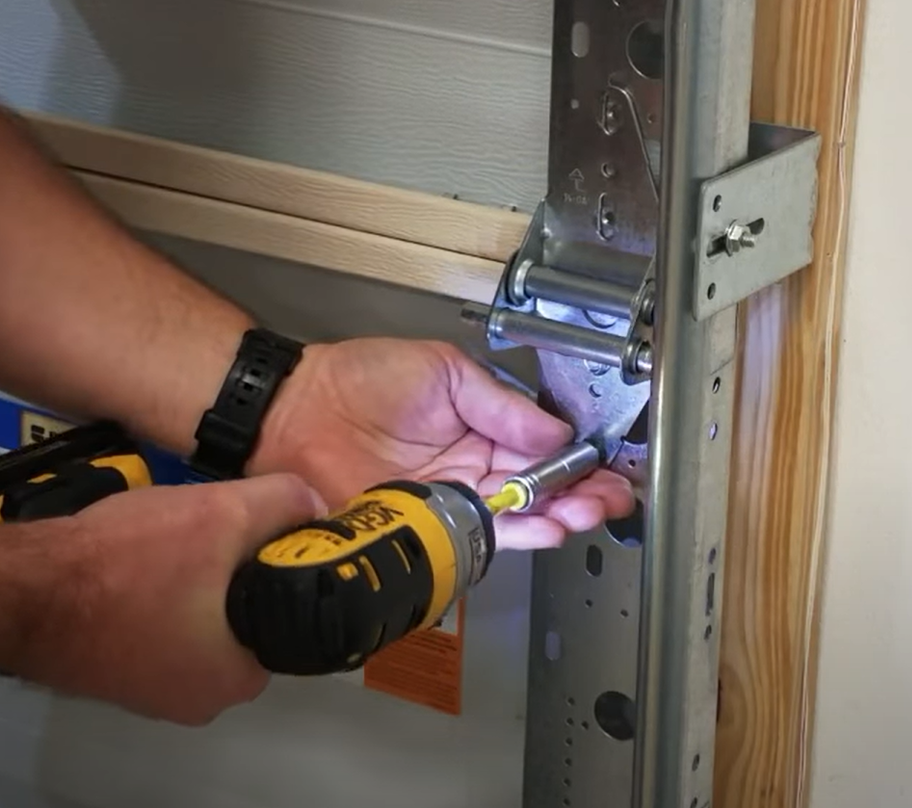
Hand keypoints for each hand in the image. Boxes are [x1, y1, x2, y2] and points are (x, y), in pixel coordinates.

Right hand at [6, 474, 324, 725]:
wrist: (20, 588)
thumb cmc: (121, 564)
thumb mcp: (222, 513)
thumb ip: (282, 504)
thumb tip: (313, 504)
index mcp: (236, 679)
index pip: (290, 617)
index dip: (280, 568)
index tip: (266, 533)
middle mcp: (196, 700)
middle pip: (241, 616)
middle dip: (231, 571)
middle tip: (213, 529)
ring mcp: (149, 689)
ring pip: (196, 619)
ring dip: (190, 579)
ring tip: (171, 539)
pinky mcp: (112, 671)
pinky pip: (154, 625)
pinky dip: (152, 593)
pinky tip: (138, 560)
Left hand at [250, 338, 635, 549]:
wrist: (299, 412)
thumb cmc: (364, 379)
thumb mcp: (445, 372)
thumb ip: (502, 404)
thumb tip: (557, 433)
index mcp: (487, 428)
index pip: (548, 450)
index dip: (583, 461)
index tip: (611, 466)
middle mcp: (477, 470)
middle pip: (545, 491)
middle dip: (585, 495)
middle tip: (612, 497)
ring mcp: (454, 502)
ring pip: (522, 518)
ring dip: (561, 518)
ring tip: (586, 513)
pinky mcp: (428, 528)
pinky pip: (481, 538)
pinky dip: (518, 537)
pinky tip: (546, 529)